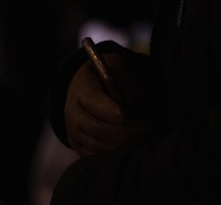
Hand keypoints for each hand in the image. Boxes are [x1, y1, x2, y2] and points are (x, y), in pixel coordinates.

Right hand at [64, 42, 152, 156]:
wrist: (89, 80)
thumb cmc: (110, 71)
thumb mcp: (120, 65)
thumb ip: (127, 81)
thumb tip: (135, 104)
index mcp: (82, 88)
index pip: (99, 106)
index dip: (121, 115)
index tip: (143, 118)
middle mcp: (72, 111)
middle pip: (98, 129)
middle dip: (126, 133)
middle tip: (148, 131)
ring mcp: (71, 128)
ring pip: (95, 145)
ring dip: (121, 146)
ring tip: (142, 140)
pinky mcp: (75, 142)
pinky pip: (91, 154)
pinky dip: (110, 154)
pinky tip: (128, 148)